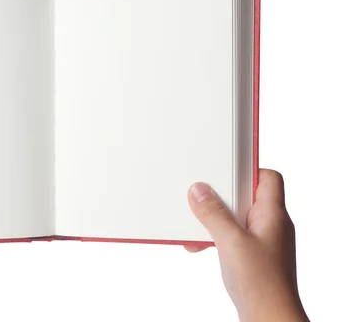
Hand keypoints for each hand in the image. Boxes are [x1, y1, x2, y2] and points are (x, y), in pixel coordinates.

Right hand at [186, 169, 307, 321]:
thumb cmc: (263, 285)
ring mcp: (262, 241)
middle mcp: (271, 225)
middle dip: (220, 196)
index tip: (222, 165)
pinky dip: (215, 236)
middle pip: (246, 195)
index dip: (246, 168)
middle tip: (203, 197)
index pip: (268, 177)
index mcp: (273, 215)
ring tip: (198, 226)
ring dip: (214, 219)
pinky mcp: (252, 256)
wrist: (268, 319)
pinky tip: (201, 245)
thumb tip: (199, 191)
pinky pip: (231, 235)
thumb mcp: (230, 242)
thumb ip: (213, 214)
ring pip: (235, 216)